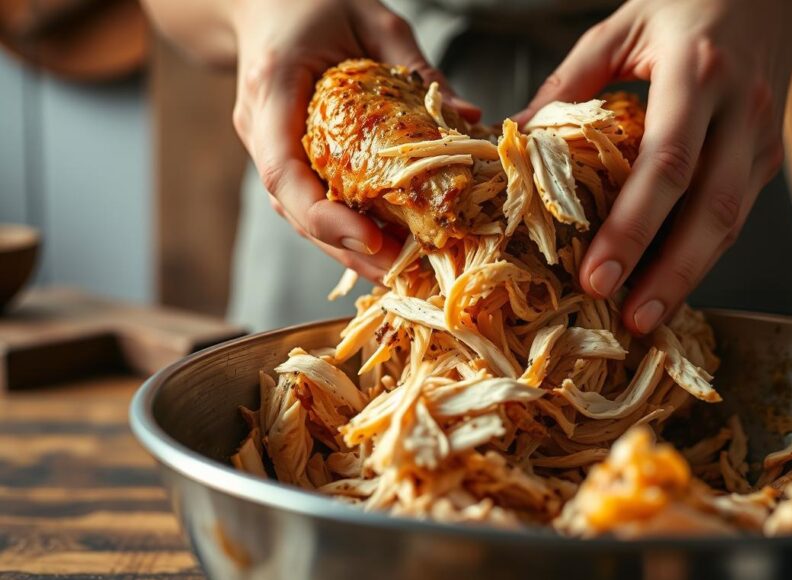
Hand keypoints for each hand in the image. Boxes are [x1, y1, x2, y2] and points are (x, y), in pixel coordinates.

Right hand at [231, 0, 479, 280]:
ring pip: (299, 213)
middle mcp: (260, 127)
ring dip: (346, 247)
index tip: (369, 239)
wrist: (263, 2)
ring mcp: (265, 145)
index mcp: (272, 88)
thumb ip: (415, 66)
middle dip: (345, 247)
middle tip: (400, 275)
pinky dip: (344, 226)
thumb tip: (467, 115)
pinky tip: (383, 245)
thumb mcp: (372, 19)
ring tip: (399, 272)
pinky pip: (309, 199)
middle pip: (293, 207)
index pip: (283, 170)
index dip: (324, 215)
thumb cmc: (312, 2)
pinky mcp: (282, 155)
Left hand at [518, 0, 791, 333]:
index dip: (634, 226)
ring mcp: (763, 138)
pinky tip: (670, 282)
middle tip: (630, 319)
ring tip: (647, 318)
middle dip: (670, 273)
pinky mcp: (770, 157)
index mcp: (696, 72)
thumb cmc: (689, 6)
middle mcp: (741, 109)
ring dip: (691, 277)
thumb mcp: (623, 27)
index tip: (598, 274)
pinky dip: (704, 255)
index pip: (667, 162)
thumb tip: (516, 137)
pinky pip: (737, 216)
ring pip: (732, 222)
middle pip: (711, 208)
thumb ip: (570, 81)